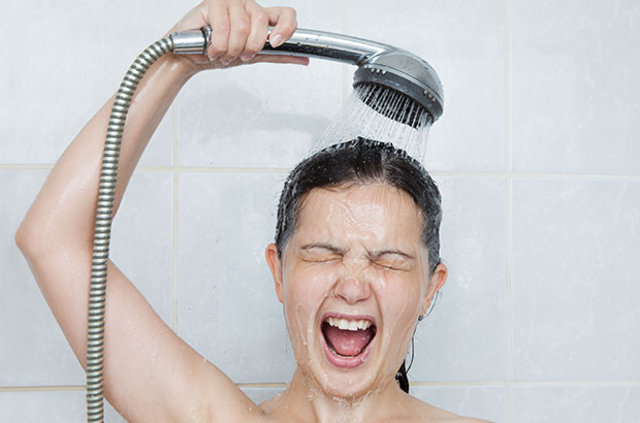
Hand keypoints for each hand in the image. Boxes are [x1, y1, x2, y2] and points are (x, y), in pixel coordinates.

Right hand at [169, 0, 308, 69]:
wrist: (190, 57)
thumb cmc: (220, 53)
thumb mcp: (254, 57)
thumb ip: (279, 55)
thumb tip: (304, 57)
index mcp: (260, 17)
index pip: (286, 14)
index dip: (286, 28)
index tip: (276, 42)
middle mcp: (248, 6)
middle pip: (262, 24)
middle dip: (250, 48)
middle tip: (238, 56)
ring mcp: (231, 2)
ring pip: (243, 28)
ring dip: (231, 50)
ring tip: (222, 53)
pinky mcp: (214, 2)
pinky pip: (224, 28)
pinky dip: (218, 46)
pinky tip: (212, 49)